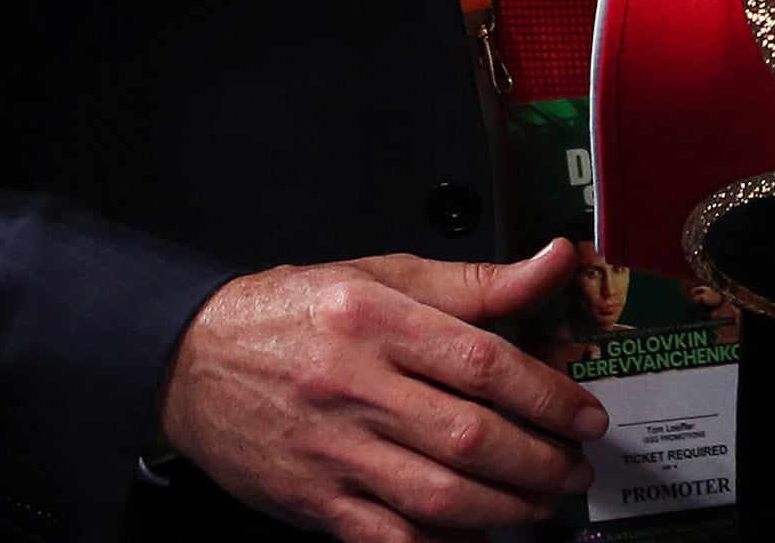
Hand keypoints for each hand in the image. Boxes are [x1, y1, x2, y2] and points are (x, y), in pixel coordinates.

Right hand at [159, 240, 611, 542]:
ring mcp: (332, 450)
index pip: (485, 363)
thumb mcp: (382, 275)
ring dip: (507, 509)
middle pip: (469, 437)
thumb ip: (476, 281)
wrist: (188, 360)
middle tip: (576, 468)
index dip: (549, 395)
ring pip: (438, 495)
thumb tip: (559, 259)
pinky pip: (389, 538)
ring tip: (543, 504)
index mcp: (377, 320)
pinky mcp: (313, 500)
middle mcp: (355, 386)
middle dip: (540, 462)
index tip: (586, 415)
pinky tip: (478, 536)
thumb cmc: (294, 313)